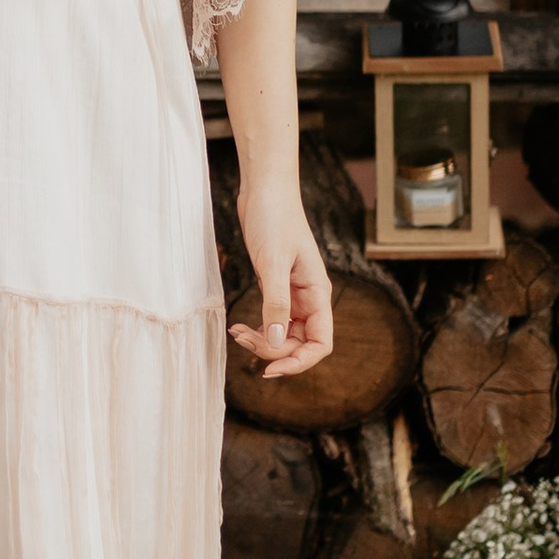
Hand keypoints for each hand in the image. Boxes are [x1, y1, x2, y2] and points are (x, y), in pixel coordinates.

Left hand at [228, 180, 333, 381]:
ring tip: (237, 333)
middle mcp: (309, 297)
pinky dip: (257, 327)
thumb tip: (275, 342)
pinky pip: (272, 318)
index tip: (271, 369)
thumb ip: (276, 303)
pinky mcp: (276, 285)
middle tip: (242, 341)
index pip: (321, 343)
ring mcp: (293, 293)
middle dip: (272, 350)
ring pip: (283, 333)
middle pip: (299, 343)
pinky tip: (238, 325)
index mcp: (318, 294)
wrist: (264, 189)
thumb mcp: (273, 262)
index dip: (300, 362)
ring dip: (262, 340)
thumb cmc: (274, 218)